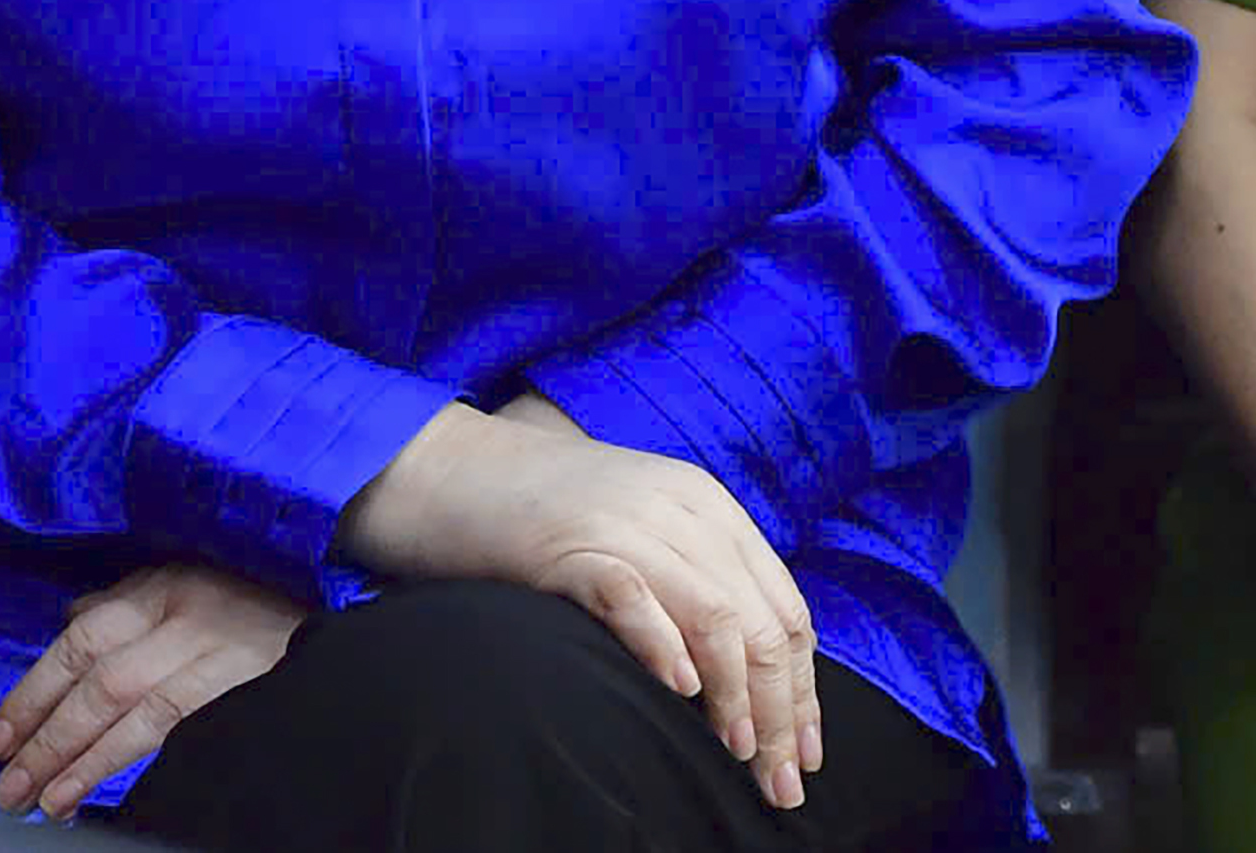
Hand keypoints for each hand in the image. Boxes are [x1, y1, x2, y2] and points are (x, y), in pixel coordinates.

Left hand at [0, 564, 307, 817]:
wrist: (334, 591)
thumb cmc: (250, 589)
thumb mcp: (181, 578)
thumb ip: (123, 601)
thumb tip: (68, 620)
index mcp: (157, 587)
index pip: (78, 643)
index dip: (32, 694)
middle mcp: (181, 617)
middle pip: (98, 683)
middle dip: (46, 738)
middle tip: (7, 786)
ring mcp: (215, 653)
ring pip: (133, 712)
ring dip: (80, 762)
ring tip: (42, 802)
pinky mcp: (244, 687)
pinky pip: (175, 729)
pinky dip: (128, 761)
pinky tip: (93, 789)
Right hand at [341, 398, 820, 811]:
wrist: (451, 469)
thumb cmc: (543, 515)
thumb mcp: (642, 532)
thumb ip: (695, 579)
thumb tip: (747, 674)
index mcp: (708, 507)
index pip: (784, 608)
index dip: (803, 689)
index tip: (804, 755)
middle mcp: (681, 510)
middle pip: (759, 622)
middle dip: (780, 712)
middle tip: (780, 785)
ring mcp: (628, 523)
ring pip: (714, 615)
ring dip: (736, 695)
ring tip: (736, 752)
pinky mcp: (572, 544)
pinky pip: (634, 596)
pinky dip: (664, 645)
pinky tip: (679, 690)